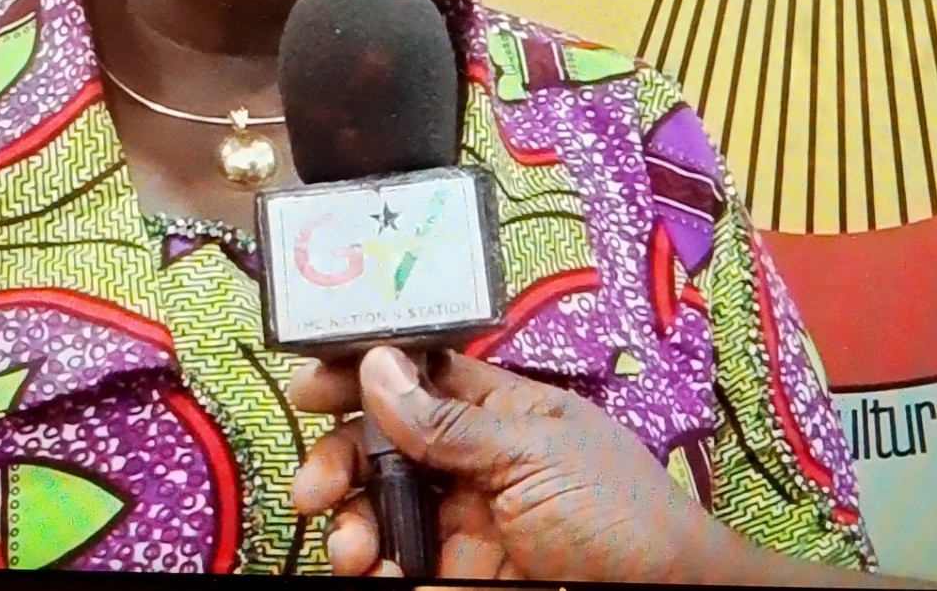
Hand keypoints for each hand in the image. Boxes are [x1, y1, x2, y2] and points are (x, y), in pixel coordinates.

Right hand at [288, 346, 731, 582]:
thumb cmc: (625, 517)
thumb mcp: (534, 455)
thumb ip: (450, 421)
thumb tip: (379, 366)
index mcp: (501, 412)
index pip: (419, 377)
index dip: (363, 375)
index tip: (311, 387)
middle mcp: (476, 463)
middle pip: (384, 447)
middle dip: (341, 462)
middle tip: (315, 488)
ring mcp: (467, 523)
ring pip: (382, 511)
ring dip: (353, 524)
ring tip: (354, 550)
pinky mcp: (461, 575)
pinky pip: (399, 566)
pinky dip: (377, 569)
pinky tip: (379, 574)